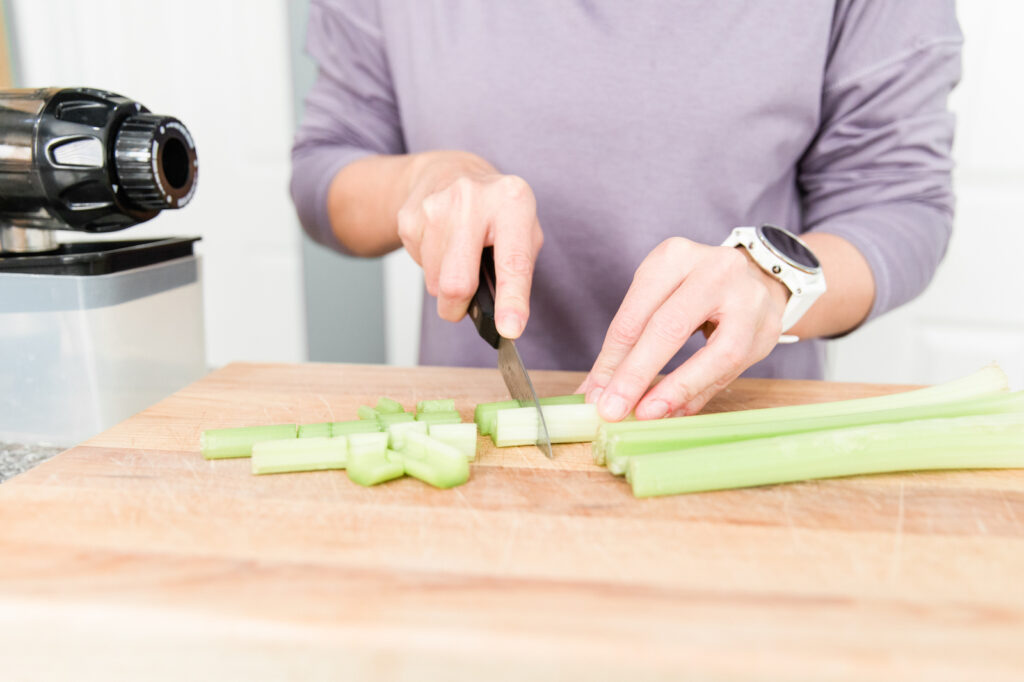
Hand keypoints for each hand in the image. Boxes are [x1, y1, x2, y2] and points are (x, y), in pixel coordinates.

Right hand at [396, 151, 543, 338]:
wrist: (450, 171)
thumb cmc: (495, 210)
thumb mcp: (524, 230)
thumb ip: (519, 270)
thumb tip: (505, 318)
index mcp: (511, 202)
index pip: (512, 261)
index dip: (511, 300)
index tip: (509, 329)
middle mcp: (472, 199)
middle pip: (457, 281)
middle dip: (458, 306)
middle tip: (464, 305)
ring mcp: (435, 206)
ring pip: (435, 282)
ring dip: (446, 284)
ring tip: (458, 257)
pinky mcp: (409, 217)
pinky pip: (419, 267)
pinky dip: (431, 266)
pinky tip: (441, 244)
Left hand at [579, 237, 788, 420]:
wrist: (754, 278)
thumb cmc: (692, 288)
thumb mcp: (656, 296)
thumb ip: (627, 341)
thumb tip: (595, 392)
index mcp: (675, 256)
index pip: (636, 314)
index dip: (612, 360)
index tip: (594, 395)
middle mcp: (715, 269)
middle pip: (670, 328)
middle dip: (637, 375)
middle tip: (612, 409)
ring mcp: (749, 298)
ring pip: (715, 354)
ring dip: (676, 390)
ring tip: (646, 414)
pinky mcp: (768, 328)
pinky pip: (731, 370)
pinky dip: (699, 394)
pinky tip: (675, 410)